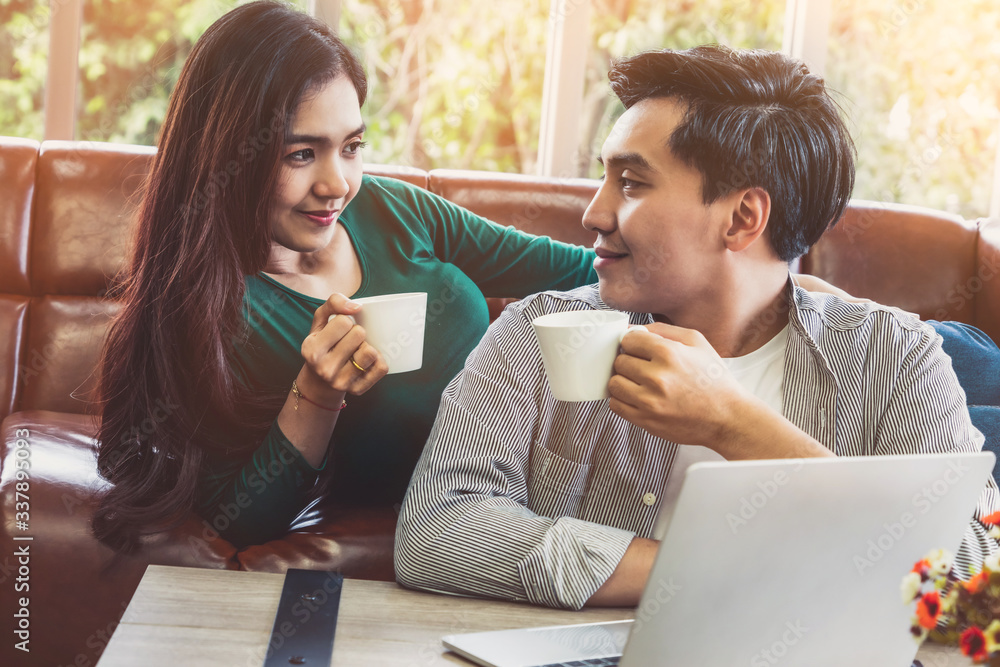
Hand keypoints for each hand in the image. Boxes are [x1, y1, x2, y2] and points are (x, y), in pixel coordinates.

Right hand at [300, 293, 388, 396]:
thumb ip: (333, 303)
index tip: (339, 330)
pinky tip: (367, 361)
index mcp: (312, 350)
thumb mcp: (320, 321)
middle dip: (358, 332)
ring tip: (357, 350)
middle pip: (359, 334)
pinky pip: (382, 368)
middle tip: (349, 340)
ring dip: (368, 346)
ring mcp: (341, 382)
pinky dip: (379, 360)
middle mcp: (324, 369)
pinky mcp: (358, 390)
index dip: (346, 321)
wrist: (320, 381)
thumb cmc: (323, 343)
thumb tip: (357, 306)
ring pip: (371, 352)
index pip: (344, 322)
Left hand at [607, 323, 747, 450]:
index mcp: (670, 354)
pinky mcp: (646, 420)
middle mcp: (657, 377)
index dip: (633, 343)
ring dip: (623, 381)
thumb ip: (663, 330)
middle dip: (629, 361)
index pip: (628, 339)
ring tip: (639, 382)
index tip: (639, 349)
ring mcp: (650, 401)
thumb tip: (633, 329)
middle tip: (642, 366)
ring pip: (614, 383)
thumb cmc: (714, 379)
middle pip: (620, 361)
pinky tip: (637, 397)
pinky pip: (615, 405)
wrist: (727, 417)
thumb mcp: (697, 342)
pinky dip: (622, 400)